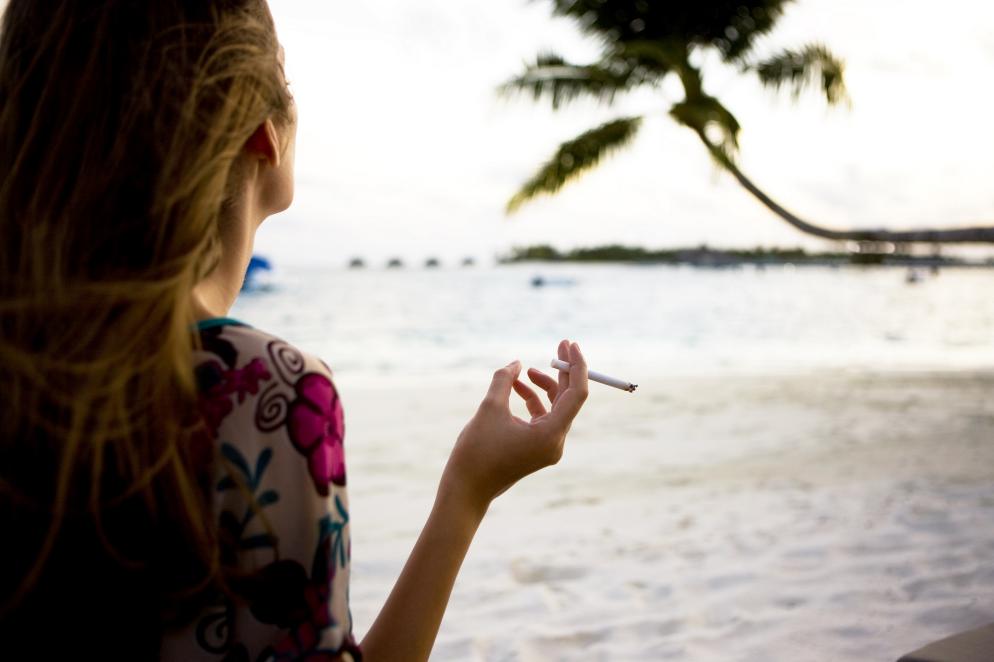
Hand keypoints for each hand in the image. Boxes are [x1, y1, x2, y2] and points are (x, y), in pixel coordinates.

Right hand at [440, 340, 587, 512]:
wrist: (465, 489)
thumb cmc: (476, 452)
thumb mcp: (489, 408)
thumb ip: (505, 380)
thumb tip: (517, 363)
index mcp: (550, 435)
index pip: (577, 394)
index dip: (576, 366)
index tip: (569, 344)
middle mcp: (555, 442)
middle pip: (569, 399)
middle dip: (563, 371)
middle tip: (559, 344)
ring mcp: (547, 447)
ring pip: (554, 407)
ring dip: (542, 385)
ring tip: (522, 372)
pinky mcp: (536, 449)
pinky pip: (542, 418)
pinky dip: (531, 400)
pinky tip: (514, 387)